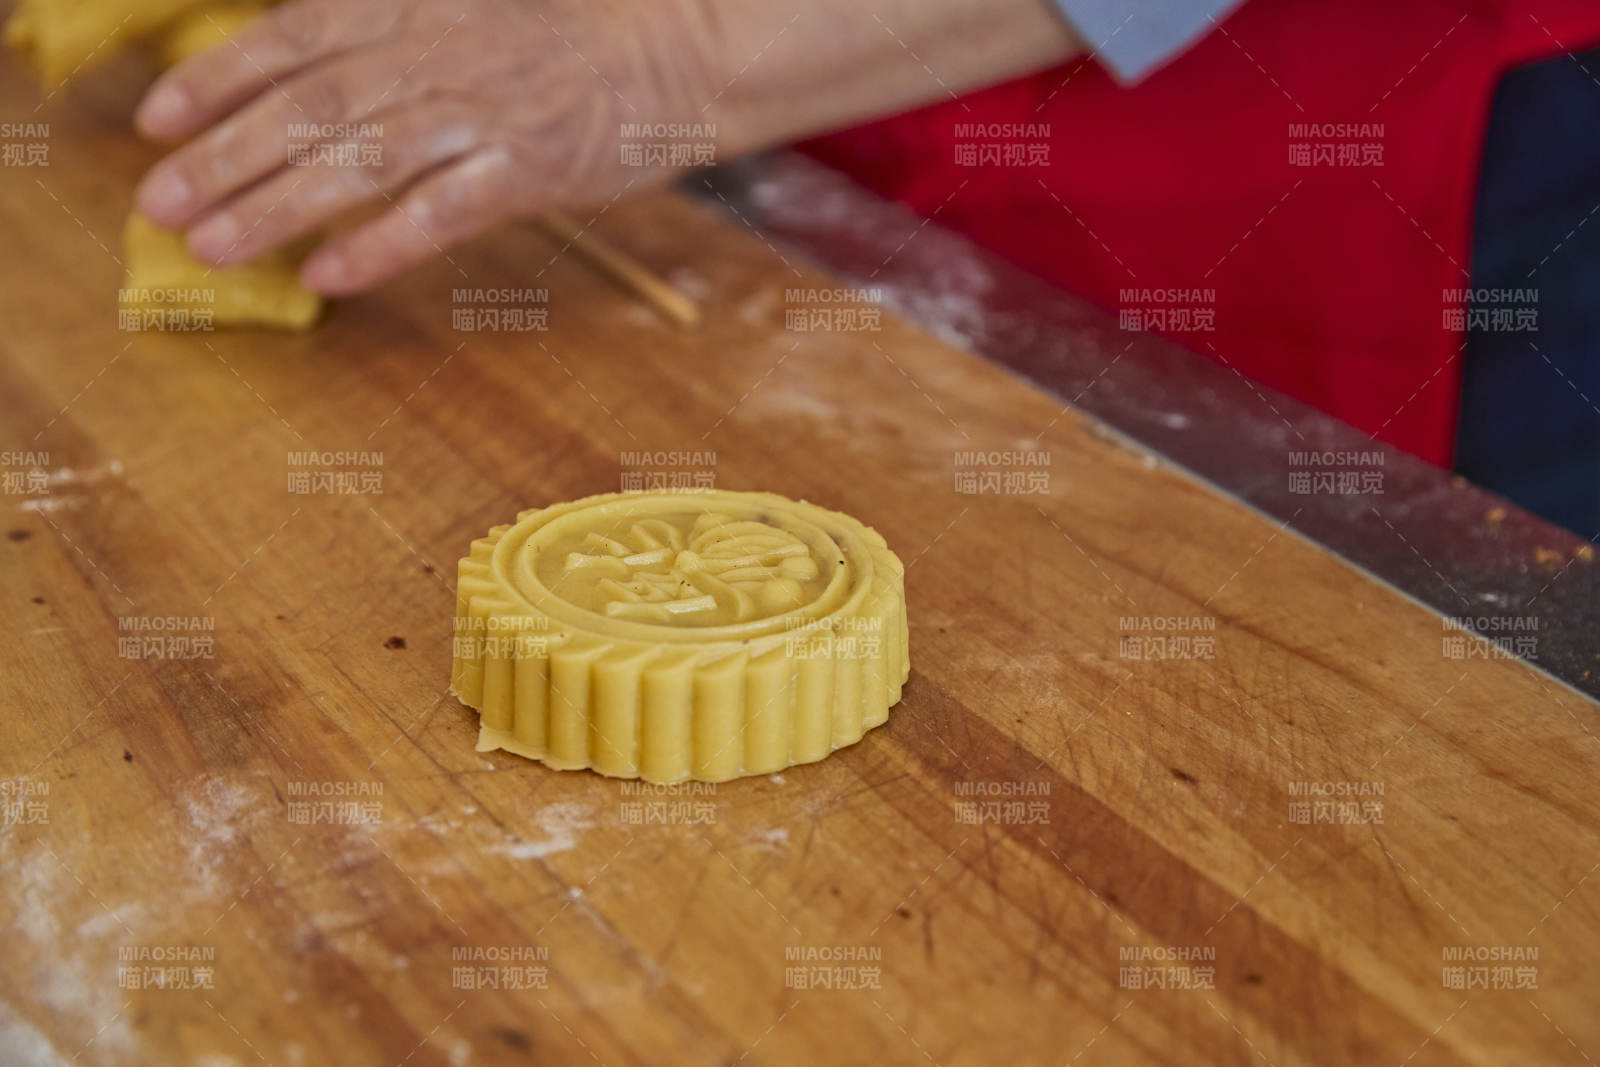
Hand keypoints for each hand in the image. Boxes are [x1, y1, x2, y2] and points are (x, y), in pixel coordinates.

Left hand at [133, 0, 721, 293]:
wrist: (666, 54)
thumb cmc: (555, 42)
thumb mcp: (458, 8)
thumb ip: (380, 32)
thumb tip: (290, 79)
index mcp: (410, 6)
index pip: (293, 37)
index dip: (219, 79)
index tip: (156, 122)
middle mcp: (435, 54)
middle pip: (310, 105)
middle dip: (224, 156)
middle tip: (160, 204)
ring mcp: (480, 114)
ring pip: (359, 159)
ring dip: (277, 204)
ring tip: (214, 247)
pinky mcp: (526, 170)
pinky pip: (439, 211)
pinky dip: (380, 242)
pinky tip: (327, 275)